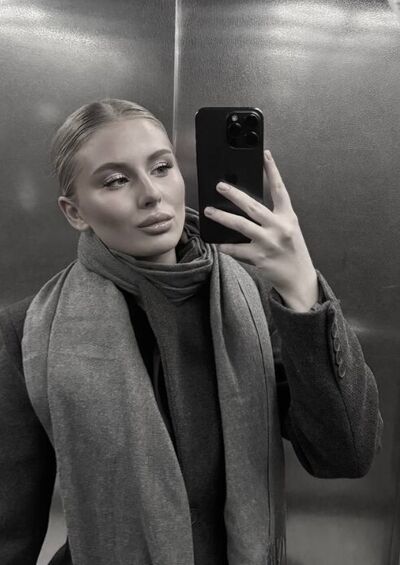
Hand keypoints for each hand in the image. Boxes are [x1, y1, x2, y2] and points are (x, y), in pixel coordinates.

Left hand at [204, 150, 317, 311]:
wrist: (299, 277)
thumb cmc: (292, 250)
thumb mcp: (289, 228)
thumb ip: (273, 216)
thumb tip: (247, 205)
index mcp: (288, 217)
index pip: (280, 189)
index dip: (273, 170)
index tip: (265, 155)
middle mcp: (279, 228)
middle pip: (253, 206)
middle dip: (234, 194)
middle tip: (219, 186)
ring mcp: (269, 243)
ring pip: (241, 226)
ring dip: (222, 217)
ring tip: (209, 211)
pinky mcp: (260, 258)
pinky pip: (237, 249)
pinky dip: (226, 246)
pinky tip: (218, 243)